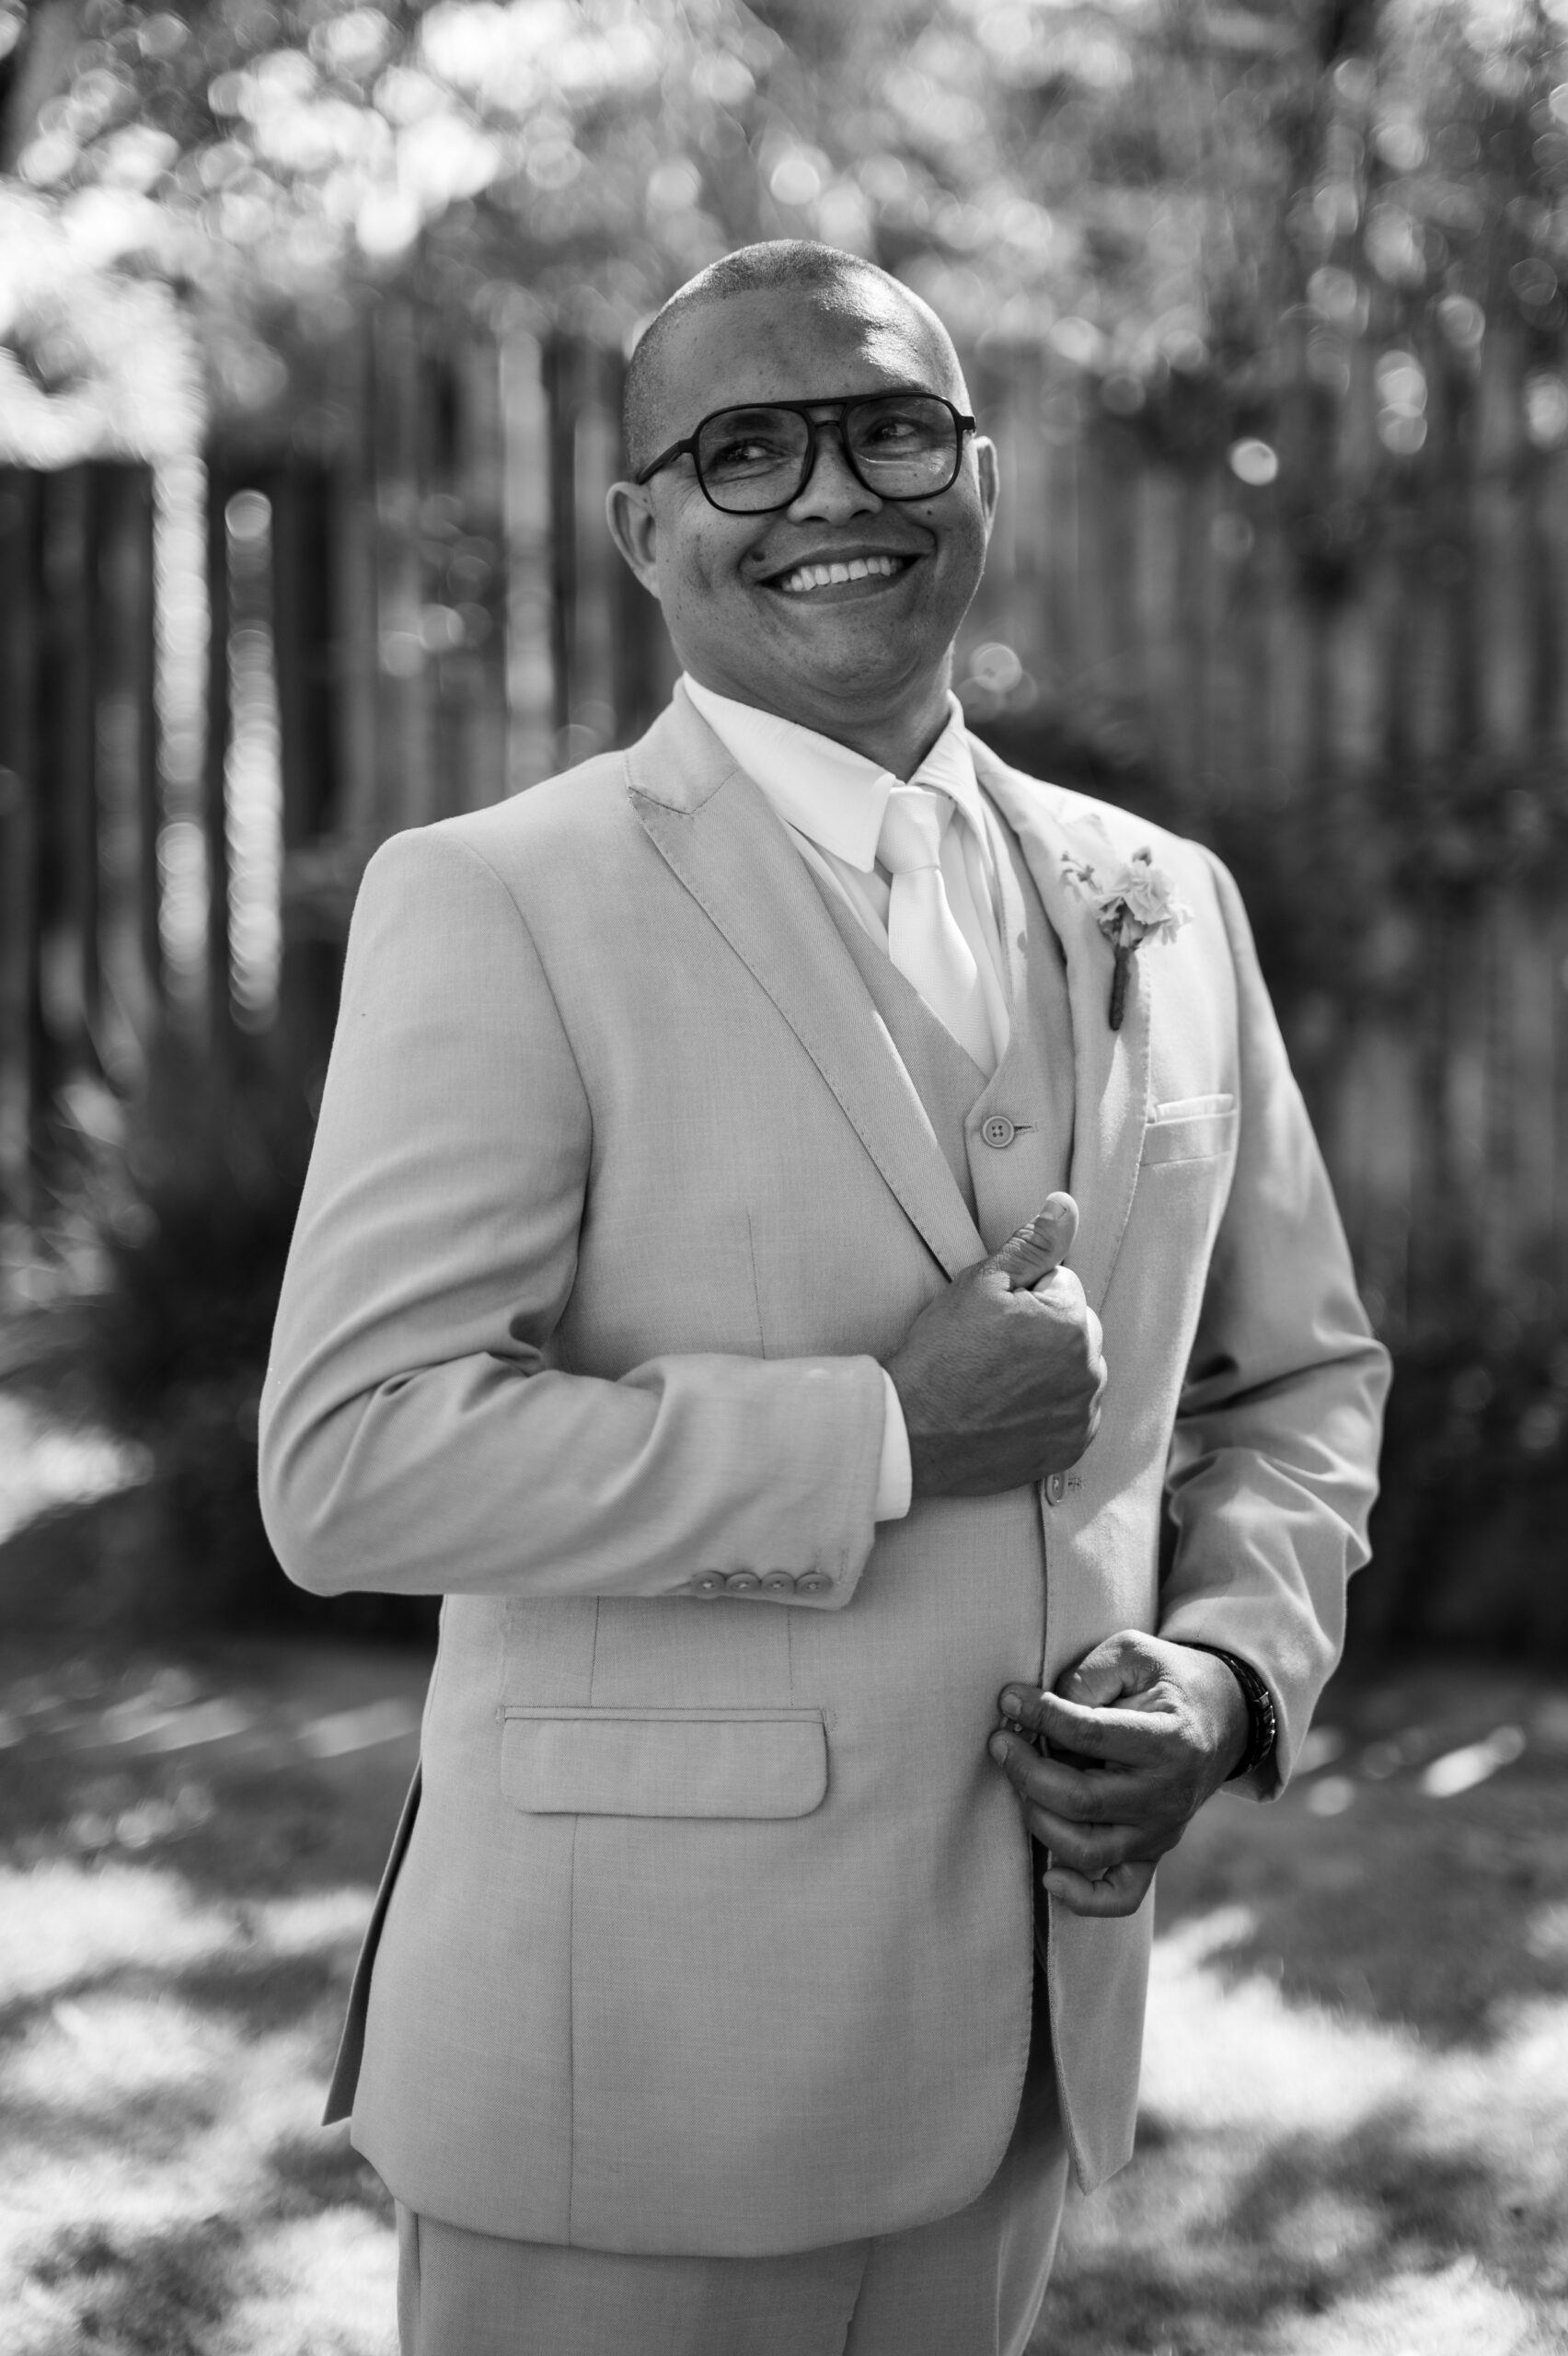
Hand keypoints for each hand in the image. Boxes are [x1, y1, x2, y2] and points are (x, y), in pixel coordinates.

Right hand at [882, 1194, 1106, 1497]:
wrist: (913, 1433)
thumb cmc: (941, 1355)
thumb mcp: (979, 1285)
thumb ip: (1031, 1244)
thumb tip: (1065, 1204)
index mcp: (1071, 1322)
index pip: (1062, 1286)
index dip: (1023, 1297)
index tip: (991, 1320)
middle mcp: (1089, 1370)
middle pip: (1074, 1330)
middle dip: (1044, 1332)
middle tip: (991, 1351)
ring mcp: (1081, 1414)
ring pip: (1074, 1372)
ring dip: (1049, 1371)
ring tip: (996, 1382)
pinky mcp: (1070, 1448)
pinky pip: (1072, 1414)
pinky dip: (1048, 1411)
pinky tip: (1009, 1411)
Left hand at [987, 1632, 1250, 1917]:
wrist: (1224, 1717)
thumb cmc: (1167, 1680)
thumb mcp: (1134, 1653)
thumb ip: (1088, 1675)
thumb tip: (1043, 1709)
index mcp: (1168, 1740)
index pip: (1089, 1734)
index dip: (1039, 1715)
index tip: (1008, 1699)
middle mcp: (1167, 1795)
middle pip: (1080, 1801)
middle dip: (1026, 1770)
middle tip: (1001, 1741)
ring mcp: (1161, 1832)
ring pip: (1088, 1849)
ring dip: (1039, 1818)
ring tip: (1021, 1782)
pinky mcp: (1153, 1853)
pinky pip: (1121, 1895)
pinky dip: (1082, 1897)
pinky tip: (1048, 1875)